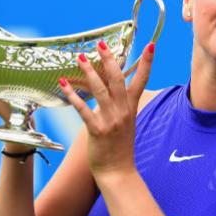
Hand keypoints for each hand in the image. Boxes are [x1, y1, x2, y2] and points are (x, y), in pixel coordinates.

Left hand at [58, 40, 154, 176]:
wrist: (118, 172)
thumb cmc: (120, 148)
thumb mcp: (126, 123)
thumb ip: (119, 106)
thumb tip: (108, 92)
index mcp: (131, 108)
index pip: (142, 81)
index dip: (146, 63)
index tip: (151, 46)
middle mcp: (123, 111)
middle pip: (118, 80)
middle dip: (110, 60)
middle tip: (101, 44)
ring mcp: (111, 120)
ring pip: (100, 90)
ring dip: (89, 72)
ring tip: (80, 58)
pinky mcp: (98, 130)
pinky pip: (84, 109)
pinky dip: (74, 96)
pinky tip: (64, 84)